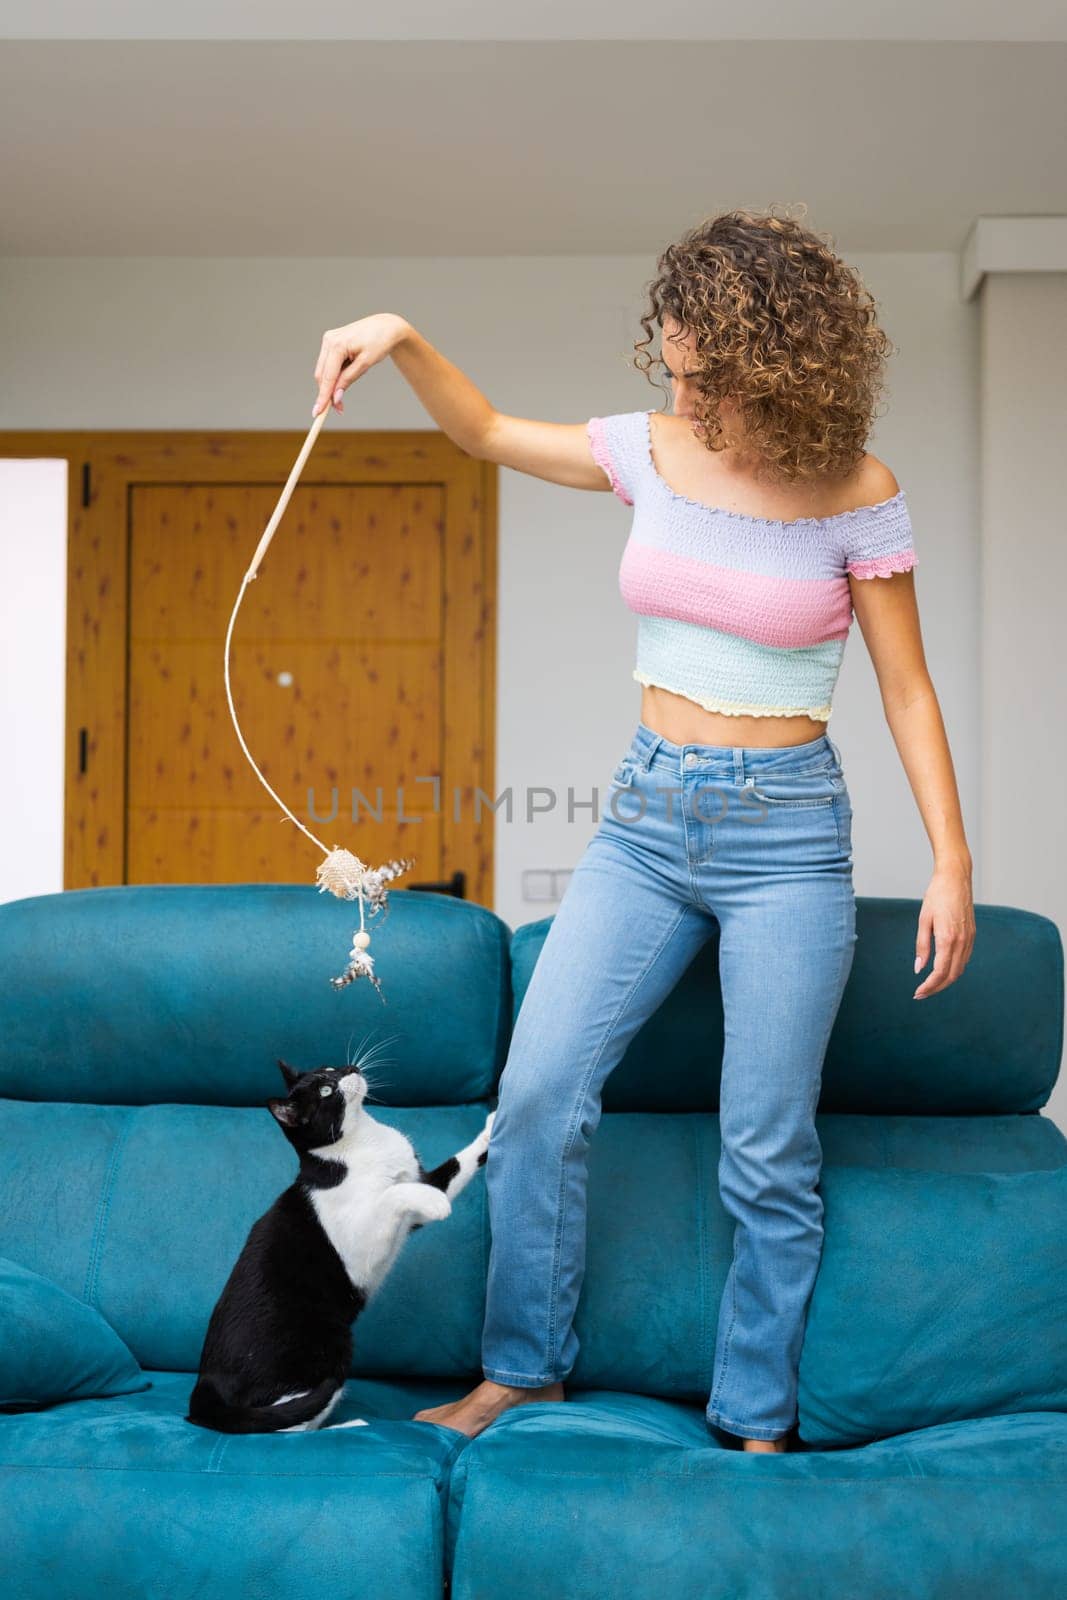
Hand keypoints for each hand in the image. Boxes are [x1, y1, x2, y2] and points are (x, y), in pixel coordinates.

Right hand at [312, 313, 407, 416]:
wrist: (386, 326)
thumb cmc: (379, 342)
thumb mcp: (366, 364)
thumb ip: (348, 380)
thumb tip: (335, 397)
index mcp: (337, 344)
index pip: (328, 376)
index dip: (322, 397)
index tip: (317, 413)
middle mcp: (329, 340)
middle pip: (322, 375)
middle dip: (328, 393)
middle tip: (340, 409)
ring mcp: (328, 340)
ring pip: (324, 371)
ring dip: (332, 385)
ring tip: (346, 390)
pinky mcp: (331, 342)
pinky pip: (329, 364)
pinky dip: (335, 375)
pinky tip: (348, 373)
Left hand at [913, 863, 974, 998]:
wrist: (956, 878)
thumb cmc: (937, 896)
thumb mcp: (924, 920)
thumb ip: (922, 946)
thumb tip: (919, 968)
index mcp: (948, 938)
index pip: (940, 972)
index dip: (929, 986)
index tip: (918, 992)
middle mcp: (962, 941)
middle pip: (952, 975)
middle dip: (936, 988)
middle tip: (921, 993)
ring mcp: (970, 938)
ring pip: (960, 969)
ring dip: (945, 980)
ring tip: (930, 985)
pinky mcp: (972, 935)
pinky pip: (965, 959)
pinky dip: (954, 969)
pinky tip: (943, 970)